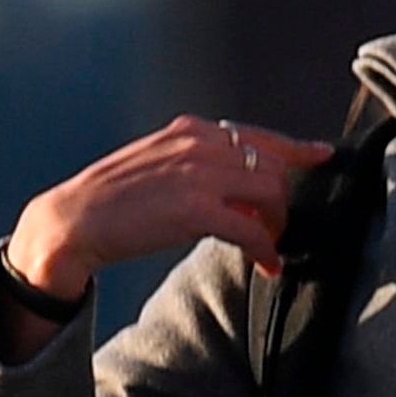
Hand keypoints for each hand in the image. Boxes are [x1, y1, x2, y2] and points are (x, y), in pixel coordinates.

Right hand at [0, 117, 332, 343]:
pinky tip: (266, 266)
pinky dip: (266, 250)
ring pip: (271, 193)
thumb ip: (198, 168)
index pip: (257, 135)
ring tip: (269, 247)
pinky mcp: (196, 208)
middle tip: (277, 230)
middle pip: (272, 166)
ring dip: (278, 224)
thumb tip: (240, 195)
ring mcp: (200, 173)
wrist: (73, 220)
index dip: (295, 148)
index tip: (322, 155)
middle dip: (283, 201)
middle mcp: (199, 143)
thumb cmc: (112, 202)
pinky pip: (253, 230)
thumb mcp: (159, 167)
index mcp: (191, 130)